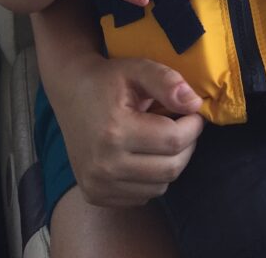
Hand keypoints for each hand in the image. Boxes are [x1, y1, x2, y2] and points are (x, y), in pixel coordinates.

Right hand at [54, 54, 204, 206]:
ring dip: (171, 163)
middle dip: (187, 146)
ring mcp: (97, 185)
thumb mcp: (137, 69)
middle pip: (170, 168)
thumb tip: (194, 104)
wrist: (70, 93)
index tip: (194, 113)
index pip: (173, 140)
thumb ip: (167, 81)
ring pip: (160, 186)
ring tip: (162, 138)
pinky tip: (145, 154)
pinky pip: (142, 196)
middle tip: (184, 125)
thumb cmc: (107, 80)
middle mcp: (104, 165)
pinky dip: (152, 178)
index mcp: (114, 131)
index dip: (193, 125)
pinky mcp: (95, 195)